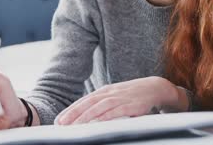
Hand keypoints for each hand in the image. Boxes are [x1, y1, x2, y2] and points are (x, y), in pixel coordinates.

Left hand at [54, 76, 177, 124]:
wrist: (154, 87)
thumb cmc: (132, 94)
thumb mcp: (115, 96)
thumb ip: (102, 104)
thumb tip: (86, 115)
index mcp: (104, 91)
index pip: (84, 101)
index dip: (71, 110)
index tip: (59, 120)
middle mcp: (110, 93)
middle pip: (88, 103)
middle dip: (73, 114)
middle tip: (61, 124)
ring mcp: (120, 98)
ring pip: (99, 107)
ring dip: (85, 116)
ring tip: (74, 126)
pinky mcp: (130, 106)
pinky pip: (115, 112)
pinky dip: (105, 117)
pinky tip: (96, 123)